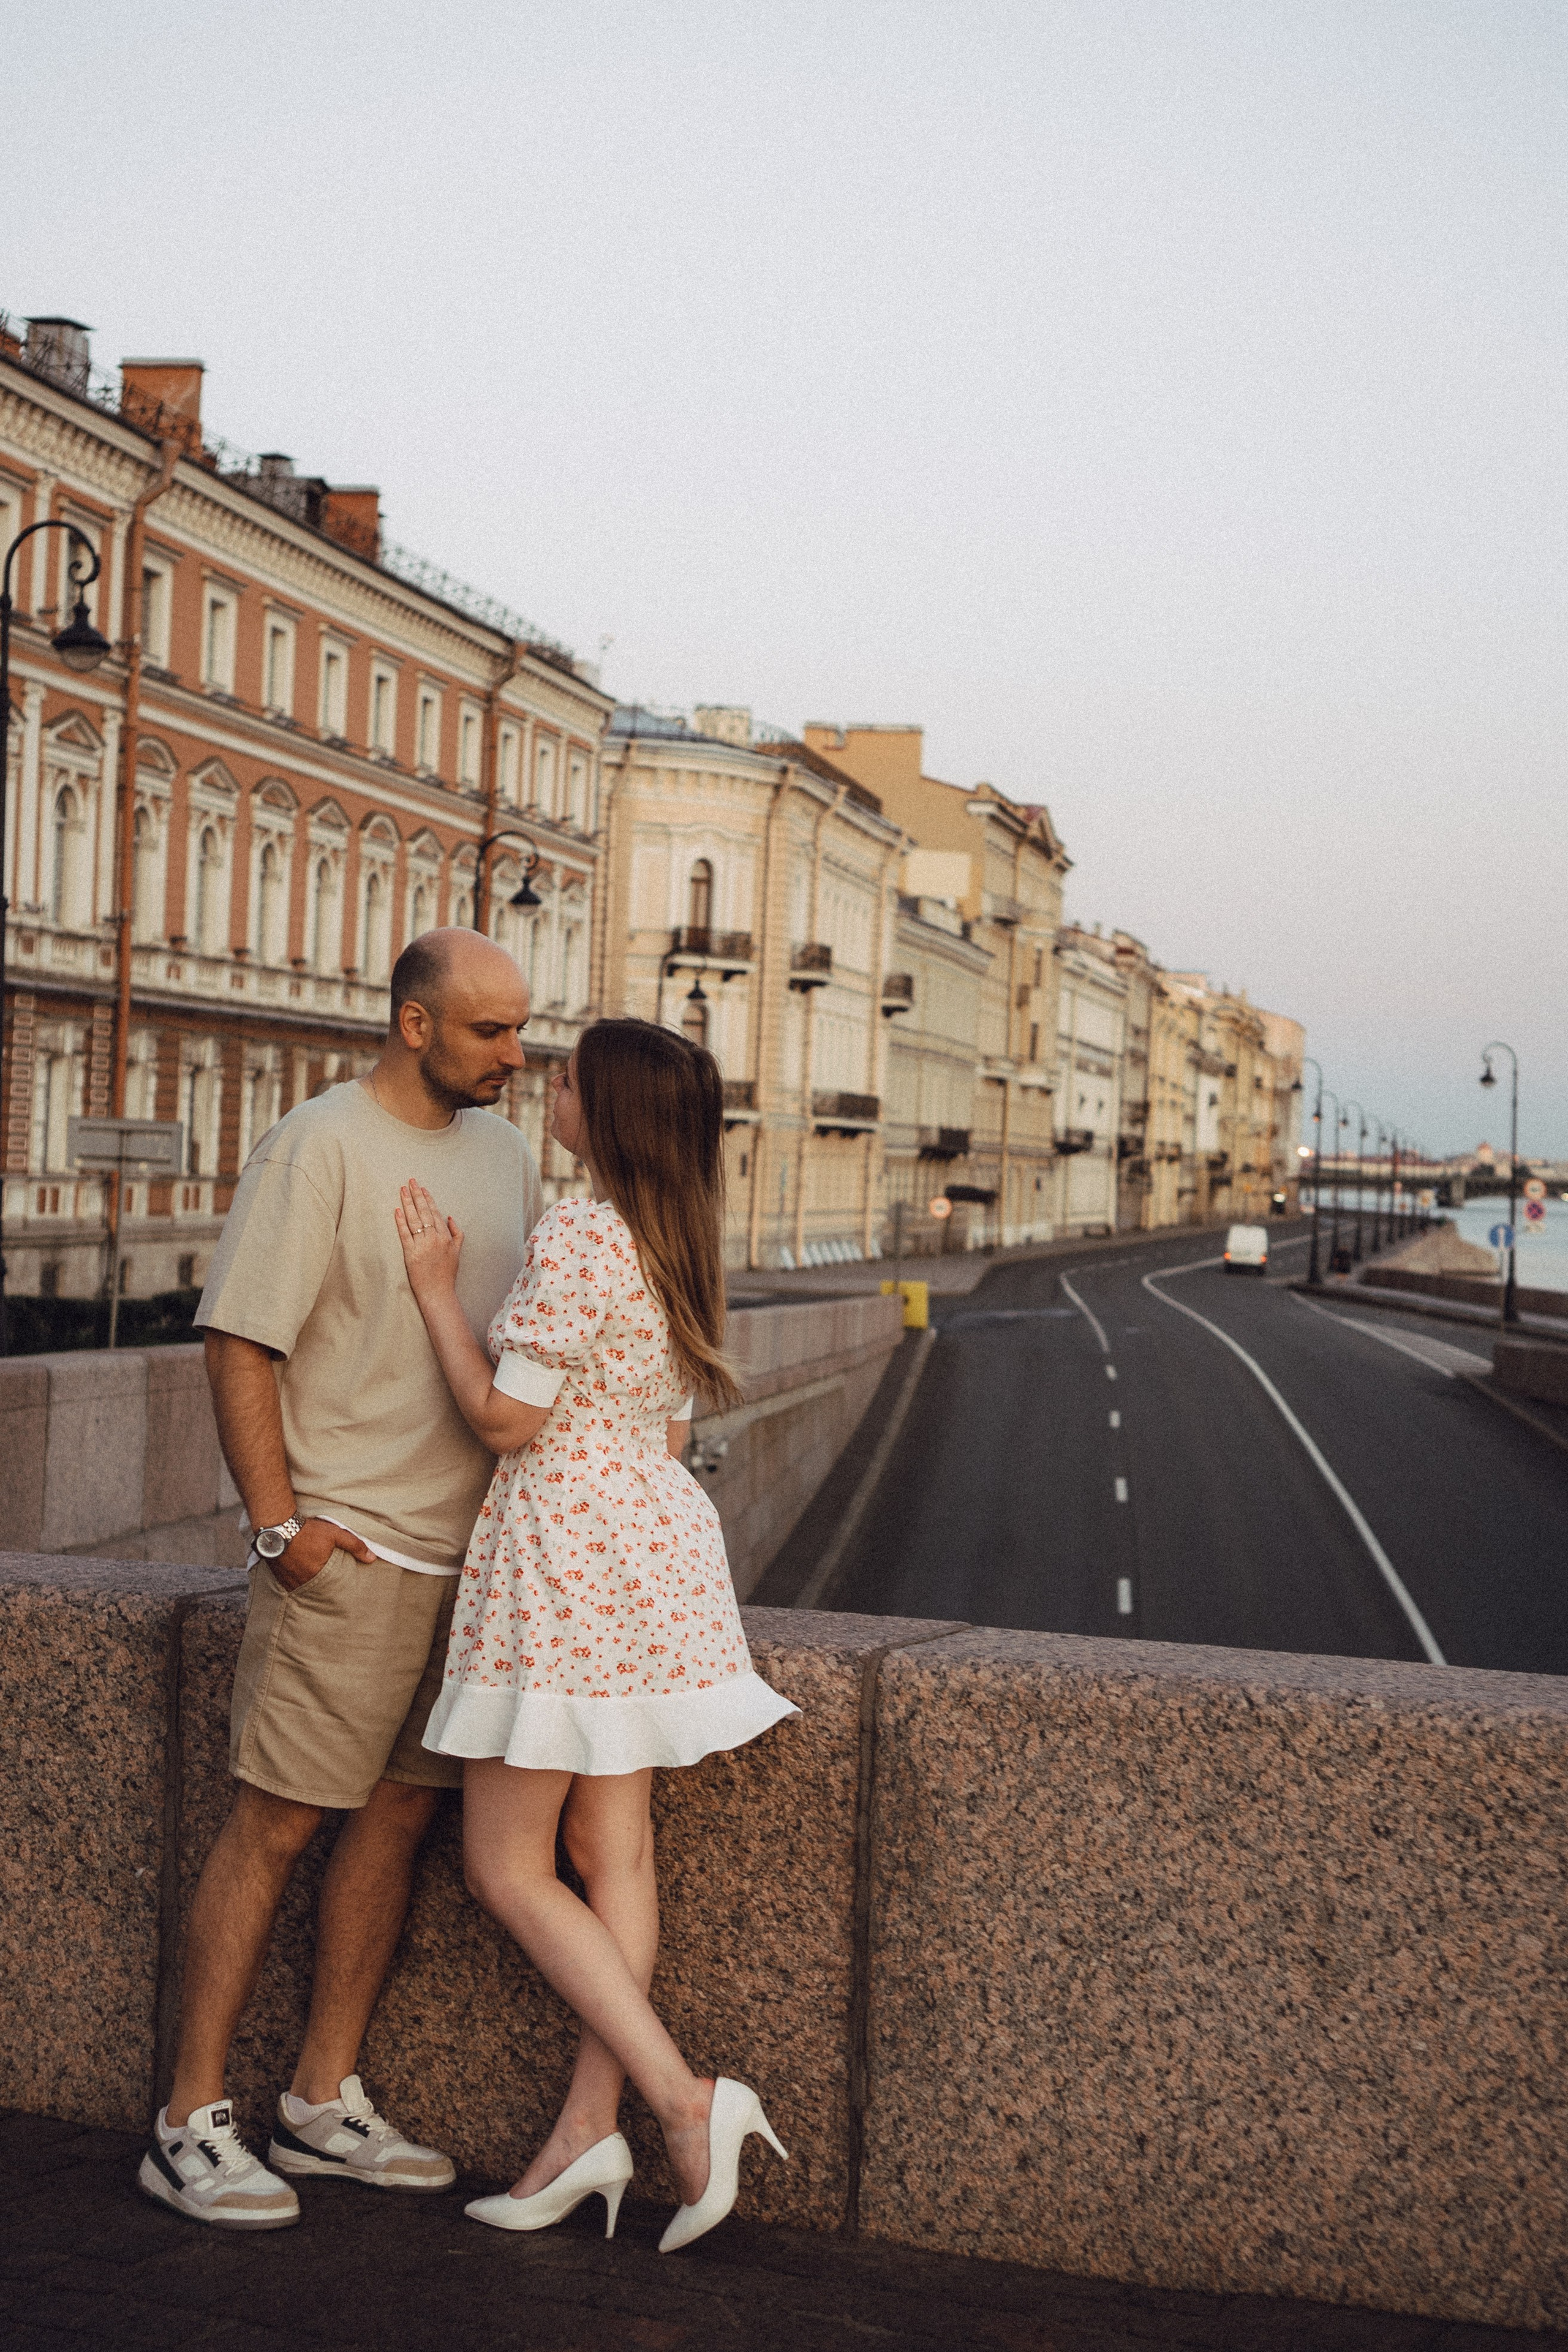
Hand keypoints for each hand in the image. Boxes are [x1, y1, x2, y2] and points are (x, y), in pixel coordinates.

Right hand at [270, 1515, 376, 1592]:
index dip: (336, 1584)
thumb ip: (354, 1545)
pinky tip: (299, 1573)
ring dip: (308, 1583)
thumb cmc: (307, 1530)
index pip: (331, 1587)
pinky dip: (296, 1580)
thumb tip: (371, 1558)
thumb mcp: (335, 1534)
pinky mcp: (278, 1577)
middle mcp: (302, 1582)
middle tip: (325, 1580)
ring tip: (312, 1575)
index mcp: (317, 1574)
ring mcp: (288, 1581)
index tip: (338, 1583)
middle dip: (322, 1585)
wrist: (277, 1525)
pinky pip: (290, 1584)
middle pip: (316, 1588)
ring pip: (303, 1587)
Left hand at [395, 1178, 463, 1298]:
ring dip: (408, 1203)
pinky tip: (397, 1210)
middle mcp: (434, 1238)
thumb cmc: (447, 1274)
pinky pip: (405, 1234)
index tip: (422, 1188)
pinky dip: (400, 1222)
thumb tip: (450, 1217)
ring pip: (414, 1220)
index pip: (435, 1213)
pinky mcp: (410, 1254)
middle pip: (424, 1212)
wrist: (438, 1292)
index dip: (428, 1199)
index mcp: (445, 1237)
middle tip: (411, 1181)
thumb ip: (456, 1233)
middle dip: (417, 1195)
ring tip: (402, 1190)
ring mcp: (422, 1245)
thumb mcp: (457, 1252)